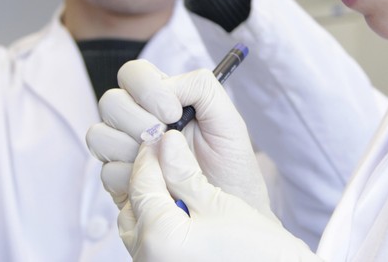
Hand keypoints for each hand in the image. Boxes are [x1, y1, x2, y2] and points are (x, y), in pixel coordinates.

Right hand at [86, 59, 272, 216]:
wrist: (231, 208)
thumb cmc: (231, 163)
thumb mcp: (227, 119)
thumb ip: (201, 87)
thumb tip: (167, 86)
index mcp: (162, 97)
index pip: (133, 74)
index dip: (146, 88)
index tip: (173, 112)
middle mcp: (137, 119)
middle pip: (110, 102)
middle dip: (139, 121)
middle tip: (168, 140)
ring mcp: (124, 151)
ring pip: (100, 135)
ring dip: (133, 149)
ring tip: (166, 164)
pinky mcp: (120, 182)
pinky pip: (107, 173)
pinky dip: (133, 177)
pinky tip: (159, 183)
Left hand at [120, 131, 321, 261]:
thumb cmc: (255, 249)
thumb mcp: (217, 202)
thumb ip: (183, 171)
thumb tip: (165, 142)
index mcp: (158, 237)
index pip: (141, 183)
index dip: (151, 155)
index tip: (163, 138)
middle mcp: (147, 258)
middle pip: (133, 206)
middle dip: (147, 179)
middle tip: (169, 160)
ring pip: (138, 227)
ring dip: (151, 203)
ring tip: (178, 185)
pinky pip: (149, 244)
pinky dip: (158, 224)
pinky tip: (181, 210)